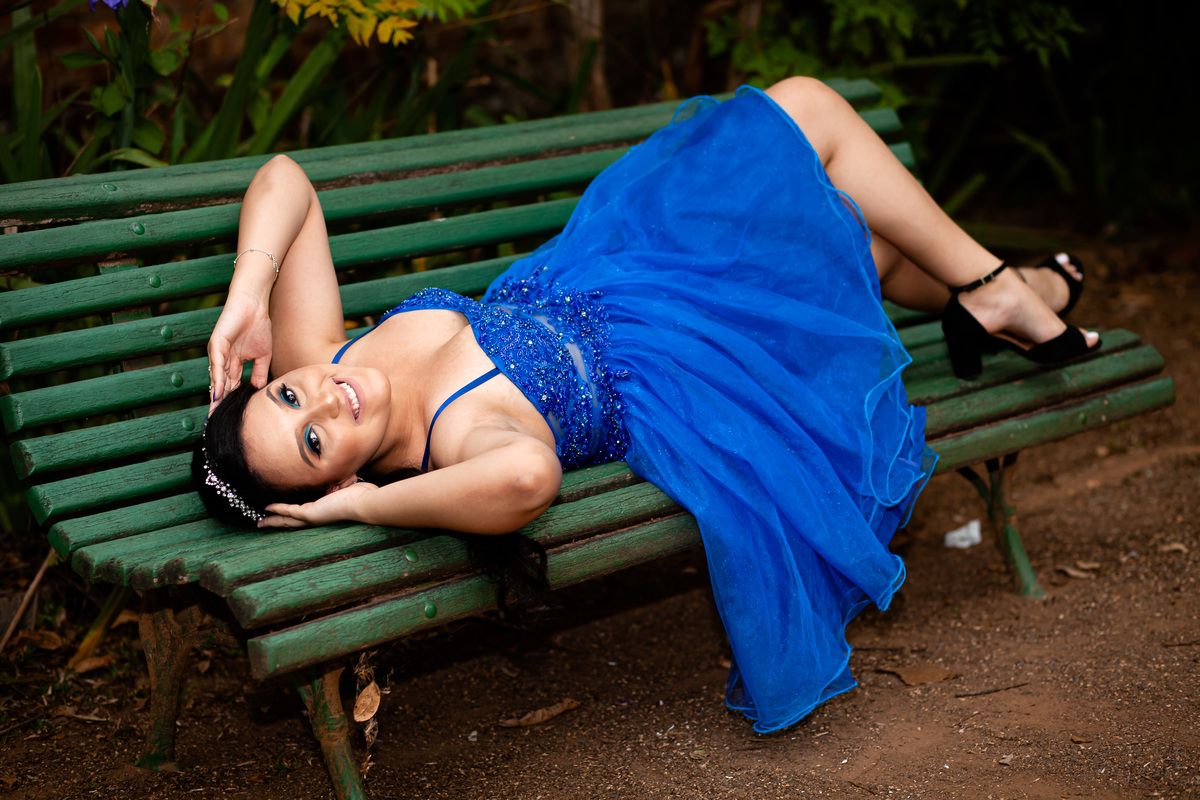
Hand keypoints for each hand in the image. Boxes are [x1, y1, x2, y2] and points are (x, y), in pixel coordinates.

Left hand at [208, 290, 272, 408]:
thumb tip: (260, 391)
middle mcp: (223, 360)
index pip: (230, 386)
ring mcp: (219, 352)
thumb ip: (260, 373)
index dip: (230, 400)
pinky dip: (218, 378)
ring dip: (216, 394)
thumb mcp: (263, 356)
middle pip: (220, 385)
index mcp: (234, 363)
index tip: (229, 417)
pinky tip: (219, 391)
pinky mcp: (217, 343)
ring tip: (215, 412)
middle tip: (216, 421)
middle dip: (218, 403)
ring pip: (217, 377)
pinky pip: (217, 364)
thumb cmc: (258, 326)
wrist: (255, 305)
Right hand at [259, 481, 377, 528]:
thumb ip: (343, 482)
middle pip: (291, 522)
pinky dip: (278, 509)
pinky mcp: (310, 513)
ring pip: (287, 520)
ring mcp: (313, 517)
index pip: (305, 515)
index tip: (283, 515)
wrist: (366, 504)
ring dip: (273, 520)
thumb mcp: (349, 486)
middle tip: (263, 524)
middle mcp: (317, 518)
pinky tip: (267, 509)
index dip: (292, 515)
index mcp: (325, 513)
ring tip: (260, 522)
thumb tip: (345, 476)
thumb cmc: (363, 497)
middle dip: (277, 523)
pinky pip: (289, 511)